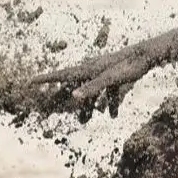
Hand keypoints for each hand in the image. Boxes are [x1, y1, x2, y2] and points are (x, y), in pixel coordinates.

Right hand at [28, 43, 157, 121]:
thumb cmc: (128, 66)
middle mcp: (91, 69)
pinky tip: (113, 116)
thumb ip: (92, 89)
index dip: (45, 79)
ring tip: (83, 122)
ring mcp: (102, 72)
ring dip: (87, 107)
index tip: (29, 81)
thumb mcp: (110, 80)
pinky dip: (108, 104)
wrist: (147, 55)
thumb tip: (73, 97)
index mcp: (87, 69)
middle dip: (61, 98)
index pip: (61, 75)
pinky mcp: (114, 76)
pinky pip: (107, 93)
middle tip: (47, 108)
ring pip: (89, 92)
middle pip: (72, 86)